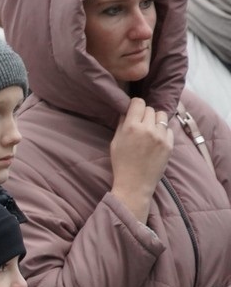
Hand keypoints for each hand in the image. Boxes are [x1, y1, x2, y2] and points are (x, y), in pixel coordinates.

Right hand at [110, 98, 171, 223]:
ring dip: (155, 119)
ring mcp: (160, 136)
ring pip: (161, 116)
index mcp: (131, 126)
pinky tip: (156, 139)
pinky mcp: (169, 144)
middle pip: (150, 109)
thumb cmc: (121, 163)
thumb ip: (122, 124)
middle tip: (140, 123)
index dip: (135, 104)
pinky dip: (163, 131)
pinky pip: (168, 129)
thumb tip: (127, 111)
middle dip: (144, 113)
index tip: (133, 110)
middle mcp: (147, 129)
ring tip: (150, 129)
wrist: (135, 183)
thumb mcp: (115, 142)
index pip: (138, 103)